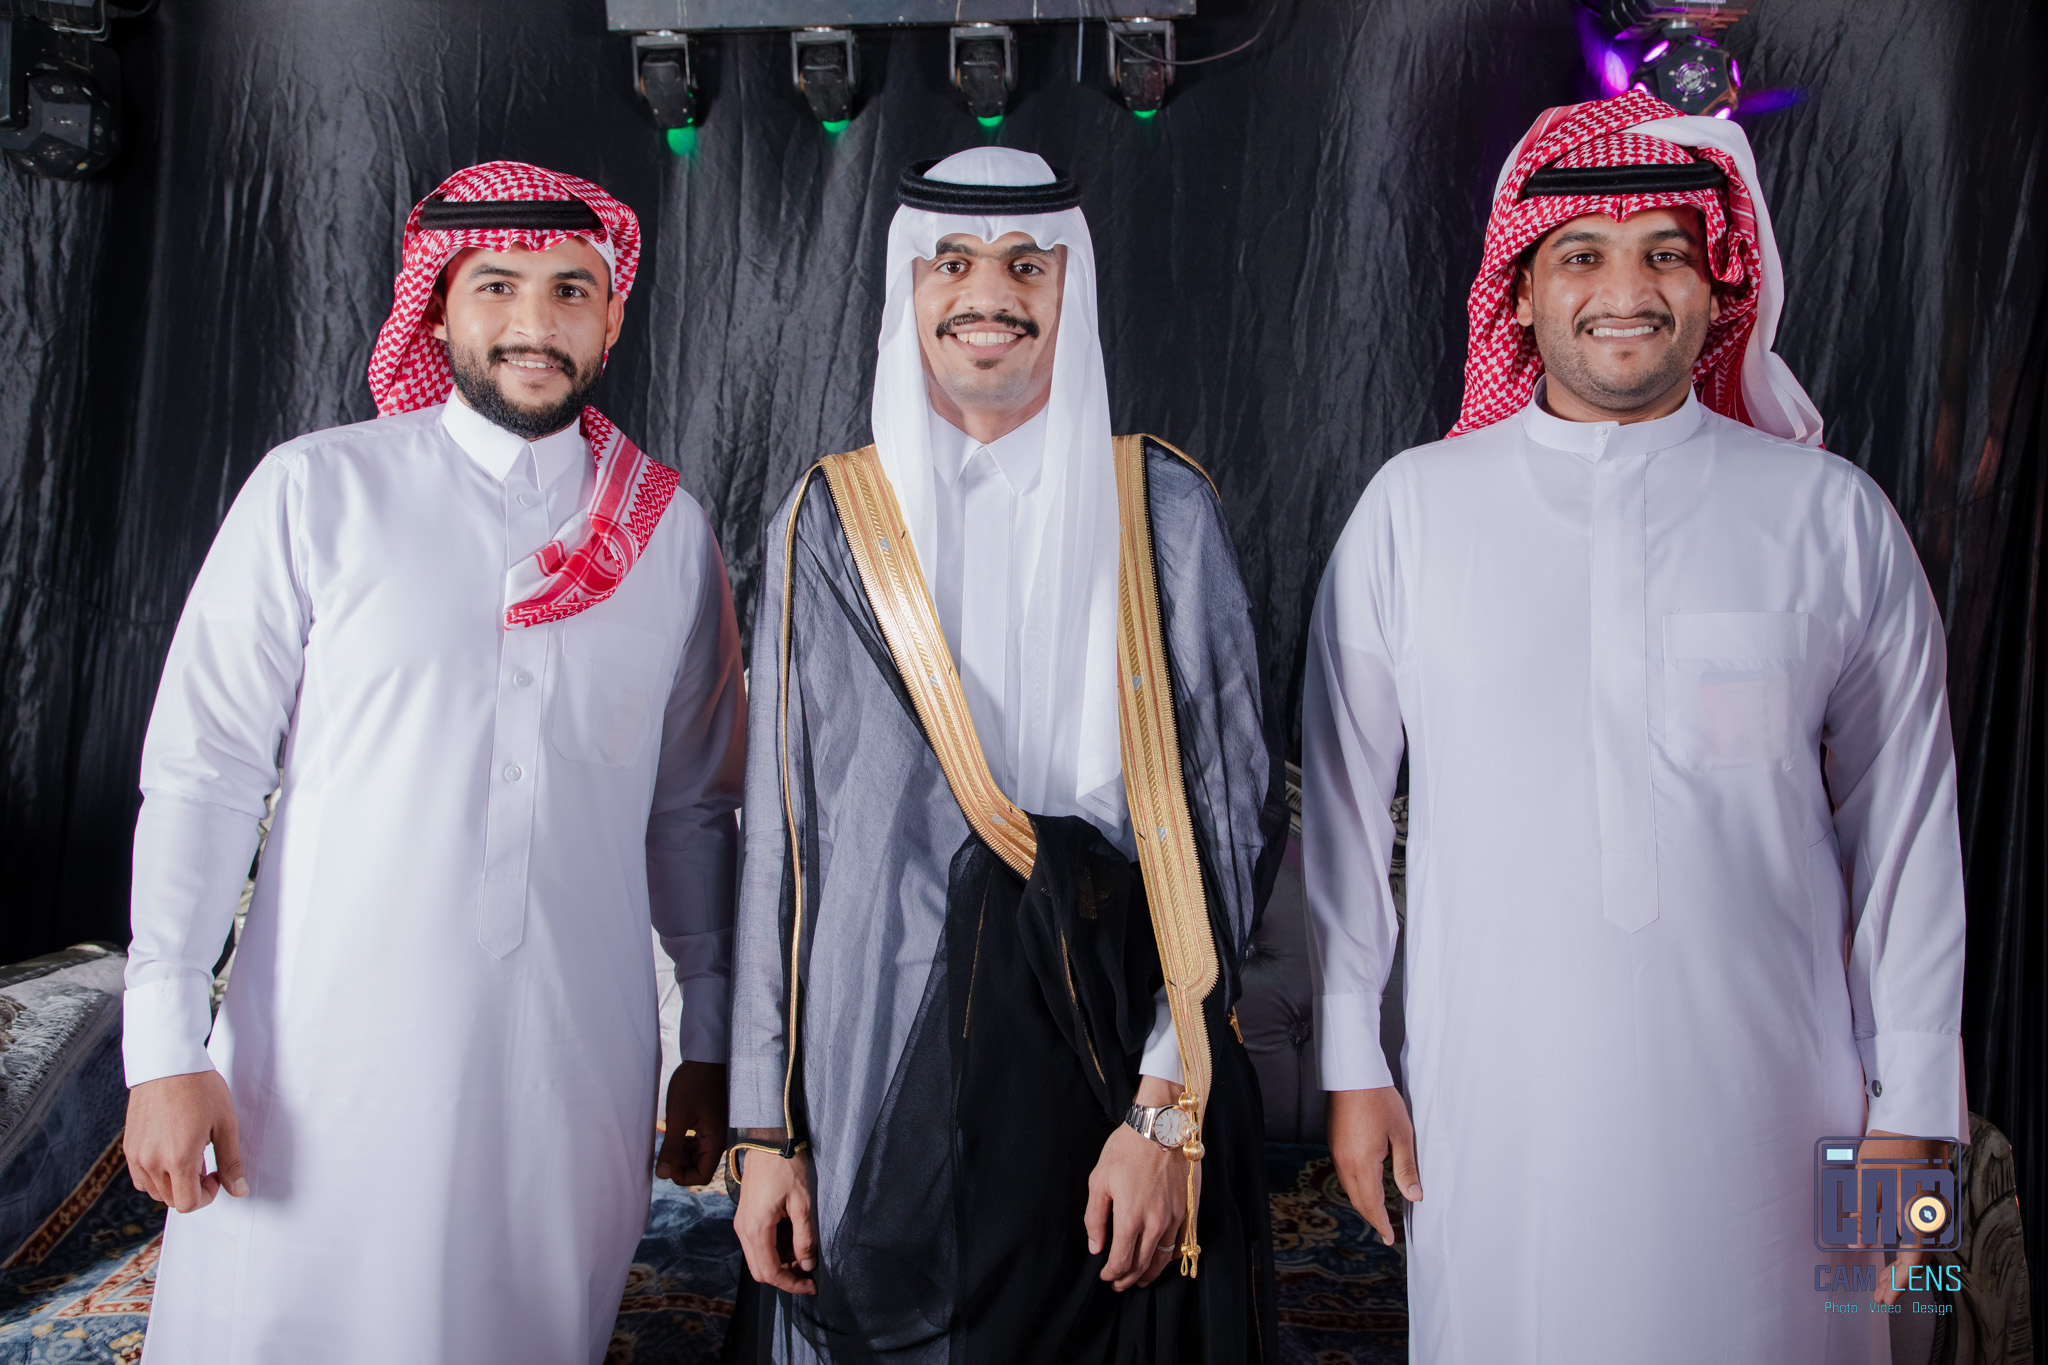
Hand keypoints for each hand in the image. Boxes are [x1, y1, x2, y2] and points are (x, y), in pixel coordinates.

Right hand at [125, 1070, 246, 1213]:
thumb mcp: (225, 1125)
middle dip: (192, 1189)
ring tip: (189, 1153)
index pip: (188, 1204)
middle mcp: (152, 1162)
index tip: (215, 1175)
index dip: (207, 1196)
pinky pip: (140, 1177)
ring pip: (154, 1190)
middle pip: (171, 1200)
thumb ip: (231, 1162)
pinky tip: (171, 1152)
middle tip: (205, 1161)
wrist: (167, 1063)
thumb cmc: (200, 1089)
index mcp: (178, 1159)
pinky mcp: (128, 1147)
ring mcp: (136, 1156)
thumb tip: (239, 1191)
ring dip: (174, 1183)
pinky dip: (156, 1175)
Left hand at [654, 1061, 728, 1185]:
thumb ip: (672, 1147)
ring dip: (683, 1153)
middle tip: (664, 1150)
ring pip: (700, 1155)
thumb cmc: (694, 1083)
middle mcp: (721, 1138)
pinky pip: (702, 1142)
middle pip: (700, 1167)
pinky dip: (688, 1142)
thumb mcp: (678, 1116)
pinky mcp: (715, 1121)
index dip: (681, 1176)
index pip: (702, 1176)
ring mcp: (719, 1130)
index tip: (665, 1163)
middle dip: (680, 1164)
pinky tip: (678, 1131)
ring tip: (669, 1139)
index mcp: (716, 1140)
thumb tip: (663, 1174)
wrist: (707, 1056)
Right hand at [733, 1144, 816, 1294]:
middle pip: (760, 1271)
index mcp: (757, 1229)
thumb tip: (807, 1264)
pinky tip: (792, 1242)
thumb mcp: (802, 1203)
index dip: (792, 1284)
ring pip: (757, 1259)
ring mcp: (741, 1223)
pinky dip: (773, 1251)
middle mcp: (743, 1230)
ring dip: (780, 1264)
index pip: (771, 1272)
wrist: (768, 1141)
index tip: (812, 1285)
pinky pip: (756, 1245)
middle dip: (785, 1277)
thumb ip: (804, 1238)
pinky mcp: (745, 1217)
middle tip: (809, 1274)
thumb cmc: (787, 1167)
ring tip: (804, 1256)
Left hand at [1084, 1075, 1196, 1291]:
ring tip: (1140, 1279)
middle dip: (1129, 1278)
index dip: (1111, 1273)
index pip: (1121, 1260)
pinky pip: (1181, 1243)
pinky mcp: (1189, 1210)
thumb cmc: (1127, 1148)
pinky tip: (1163, 1259)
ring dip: (1150, 1273)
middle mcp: (1155, 1223)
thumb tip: (1095, 1248)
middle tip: (1119, 1284)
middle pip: (1143, 1265)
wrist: (1162, 1126)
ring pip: (1164, 1258)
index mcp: (1129, 1218)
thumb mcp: (1099, 1179)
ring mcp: (1175, 1218)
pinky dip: (1171, 1257)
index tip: (1105, 1276)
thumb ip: (1095, 1217)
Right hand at [1328, 1086, 1421, 1246]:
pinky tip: (1366, 1185)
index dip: (1381, 1223)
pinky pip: (1345, 1174)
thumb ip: (1406, 1168)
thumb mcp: (1402, 1135)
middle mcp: (1345, 1162)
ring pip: (1349, 1187)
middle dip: (1372, 1217)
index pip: (1372, 1203)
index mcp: (1362, 1163)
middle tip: (1385, 1232)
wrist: (1353, 1075)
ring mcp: (1337, 1152)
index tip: (1389, 1238)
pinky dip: (1356, 1187)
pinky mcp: (1335, 1142)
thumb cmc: (1380, 1101)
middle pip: (1358, 1199)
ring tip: (1378, 1212)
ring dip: (1363, 1203)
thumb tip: (1414, 1196)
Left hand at [1863, 1128, 1948, 1305]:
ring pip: (1917, 1244)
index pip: (1911, 1260)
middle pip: (1916, 1257)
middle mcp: (1932, 1217)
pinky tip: (1886, 1247)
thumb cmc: (1890, 1148)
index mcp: (1920, 1217)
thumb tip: (1858, 1245)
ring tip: (1881, 1278)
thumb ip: (1865, 1216)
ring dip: (1899, 1263)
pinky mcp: (1928, 1198)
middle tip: (1879, 1295)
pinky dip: (1903, 1244)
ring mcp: (1932, 1208)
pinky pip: (1917, 1230)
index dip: (1897, 1282)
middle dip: (1897, 1278)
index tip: (1884, 1300)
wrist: (1914, 1119)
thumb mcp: (1869, 1183)